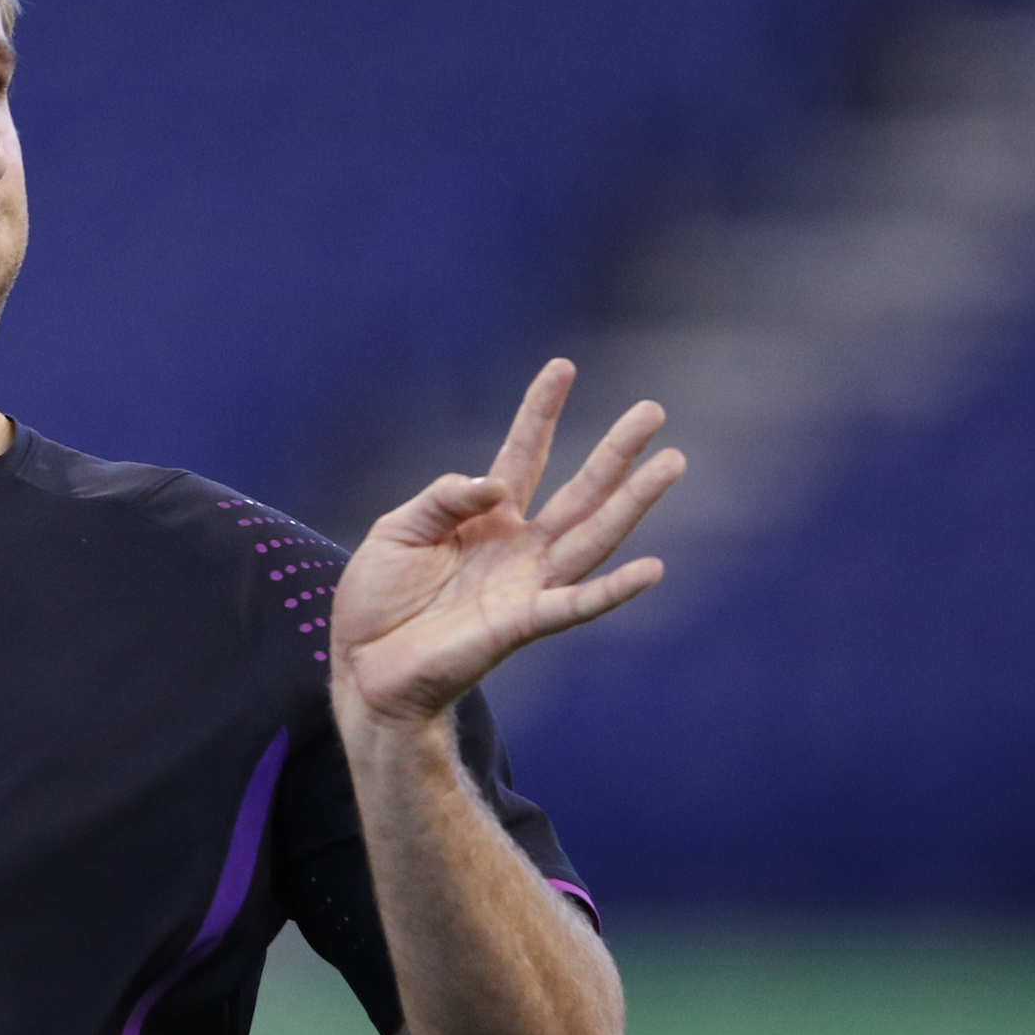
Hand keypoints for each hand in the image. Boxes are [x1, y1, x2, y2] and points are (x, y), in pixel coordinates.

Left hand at [332, 359, 682, 730]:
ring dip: (633, 502)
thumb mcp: (397, 531)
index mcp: (485, 518)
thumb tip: (500, 485)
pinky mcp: (521, 625)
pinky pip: (576, 605)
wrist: (363, 667)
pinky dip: (615, 590)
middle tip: (653, 410)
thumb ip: (443, 499)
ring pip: (593, 536)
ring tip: (671, 463)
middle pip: (579, 490)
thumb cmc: (377, 600)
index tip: (563, 367)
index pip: (522, 454)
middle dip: (616, 451)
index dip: (540, 412)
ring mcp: (525, 585)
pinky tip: (652, 568)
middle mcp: (517, 547)